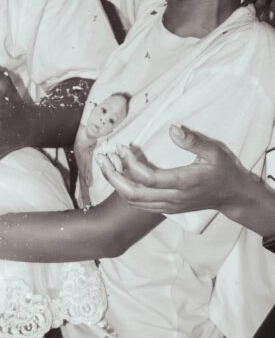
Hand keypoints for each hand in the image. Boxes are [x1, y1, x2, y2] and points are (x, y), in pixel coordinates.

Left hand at [97, 125, 250, 214]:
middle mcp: (173, 198)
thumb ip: (193, 141)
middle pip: (133, 194)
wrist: (231, 196)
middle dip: (113, 176)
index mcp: (183, 182)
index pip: (148, 178)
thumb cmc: (223, 171)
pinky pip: (139, 204)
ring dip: (116, 184)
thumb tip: (172, 128)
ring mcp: (168, 206)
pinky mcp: (166, 209)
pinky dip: (125, 190)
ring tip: (108, 164)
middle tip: (104, 158)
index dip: (130, 163)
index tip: (122, 147)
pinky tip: (120, 174)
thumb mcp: (214, 151)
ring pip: (133, 201)